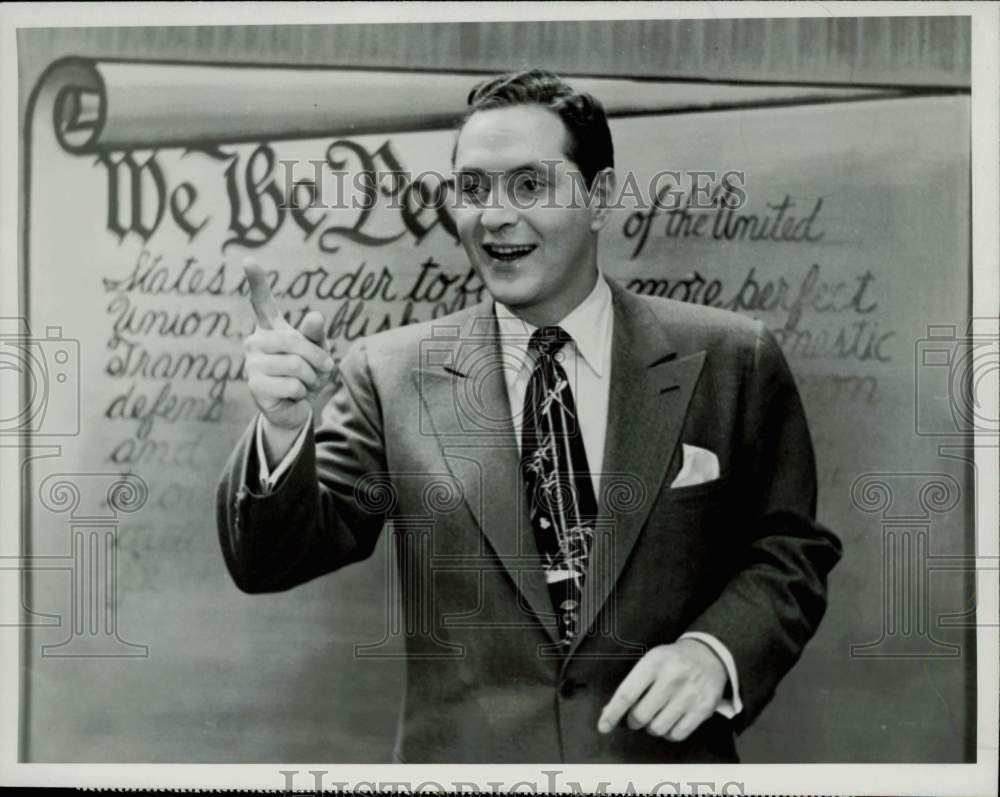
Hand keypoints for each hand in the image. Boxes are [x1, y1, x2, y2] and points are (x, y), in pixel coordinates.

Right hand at [243, 258, 335, 454]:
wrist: (295, 407)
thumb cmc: (307, 373)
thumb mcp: (318, 351)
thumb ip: (316, 335)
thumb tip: (315, 317)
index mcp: (270, 328)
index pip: (262, 301)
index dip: (256, 281)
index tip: (249, 260)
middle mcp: (256, 342)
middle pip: (295, 341)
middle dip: (318, 358)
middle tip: (323, 369)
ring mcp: (251, 363)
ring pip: (295, 365)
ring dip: (311, 378)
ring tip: (305, 382)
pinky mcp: (254, 385)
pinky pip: (292, 385)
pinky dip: (302, 393)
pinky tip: (293, 395)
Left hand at [597, 638, 726, 741]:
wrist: (708, 655)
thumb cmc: (673, 660)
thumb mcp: (651, 661)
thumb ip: (632, 684)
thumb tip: (610, 710)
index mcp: (654, 663)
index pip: (627, 694)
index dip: (612, 713)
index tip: (604, 725)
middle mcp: (672, 678)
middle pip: (641, 715)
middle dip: (633, 721)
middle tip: (636, 716)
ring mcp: (689, 695)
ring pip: (658, 728)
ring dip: (651, 727)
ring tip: (654, 717)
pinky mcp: (703, 709)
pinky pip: (677, 734)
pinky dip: (668, 733)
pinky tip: (668, 722)